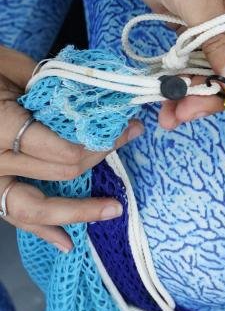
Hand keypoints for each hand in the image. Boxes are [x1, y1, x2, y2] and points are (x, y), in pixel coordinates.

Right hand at [0, 47, 142, 251]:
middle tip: (127, 136)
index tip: (124, 126)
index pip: (61, 148)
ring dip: (78, 210)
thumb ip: (49, 88)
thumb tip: (97, 102)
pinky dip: (41, 231)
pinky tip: (66, 243)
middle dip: (100, 155)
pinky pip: (14, 214)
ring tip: (112, 209)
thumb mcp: (12, 68)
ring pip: (34, 206)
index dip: (99, 141)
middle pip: (61, 170)